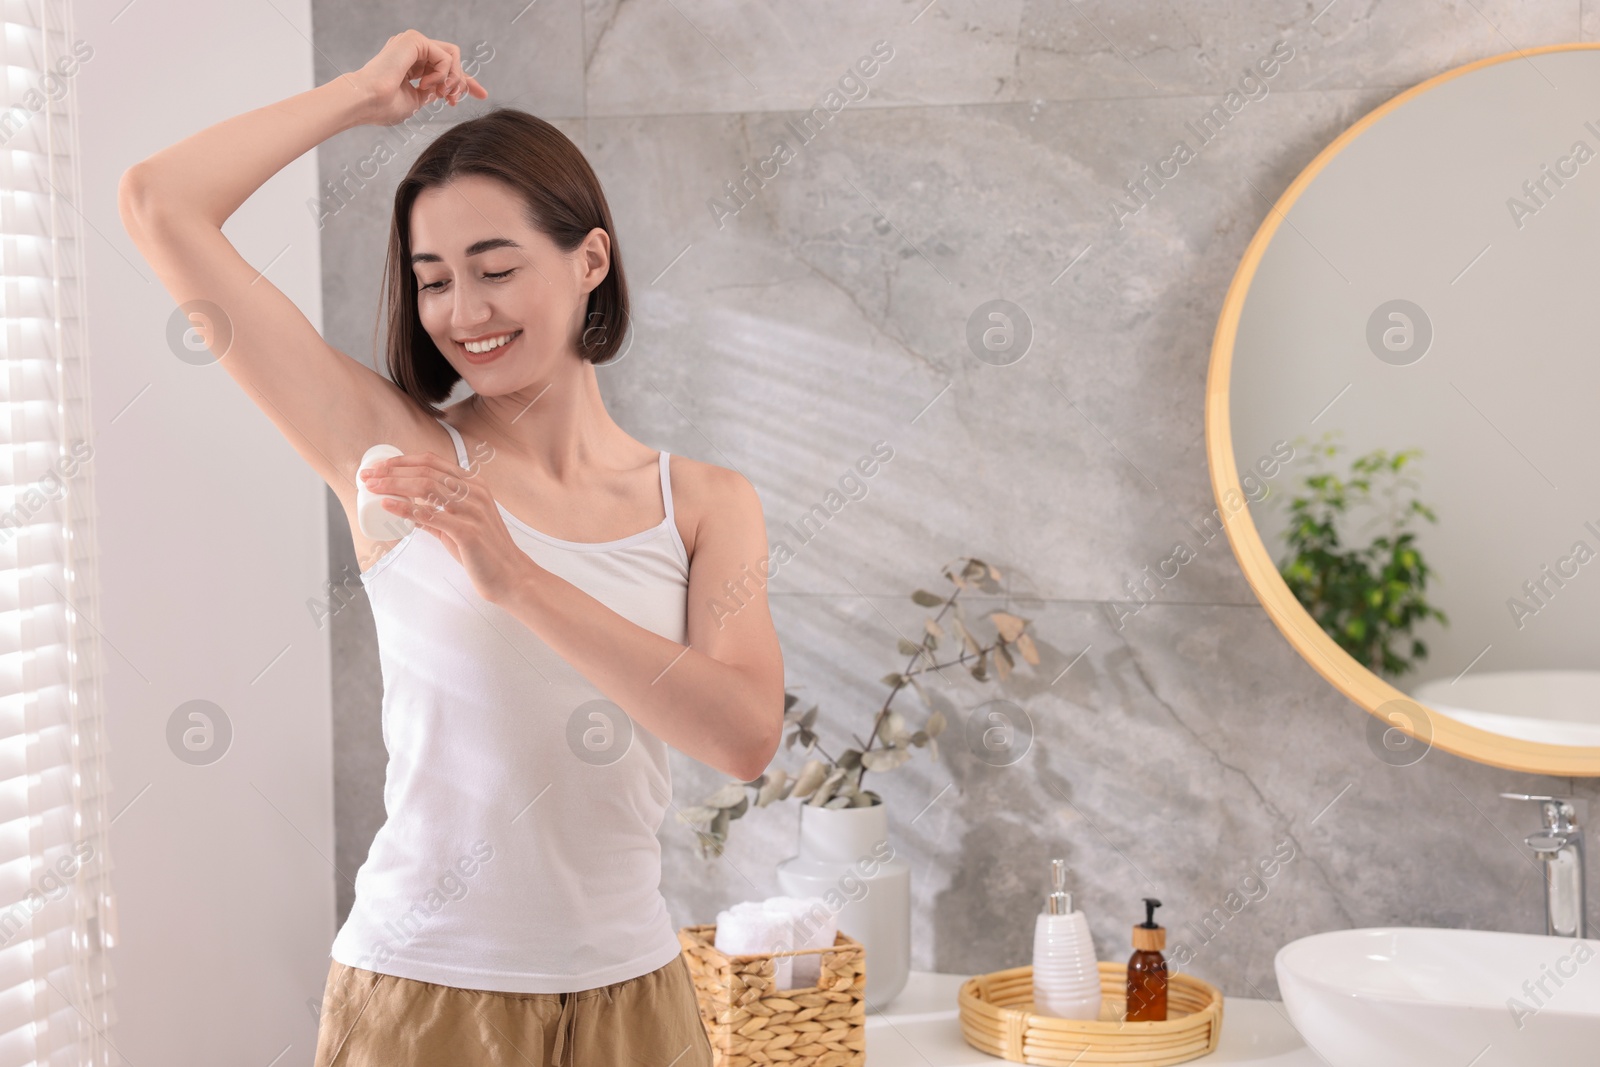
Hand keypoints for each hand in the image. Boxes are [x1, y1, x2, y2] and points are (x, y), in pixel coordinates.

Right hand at [351, 29, 487, 126]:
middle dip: (461, 82)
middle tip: (452, 101)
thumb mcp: (416, 101)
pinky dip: (442, 75)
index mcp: (411, 63)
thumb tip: (447, 91)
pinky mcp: (414, 40)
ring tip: (440, 95)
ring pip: (453, 55)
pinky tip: (426, 85)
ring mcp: (413, 43)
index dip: (465, 81)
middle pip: (453, 59)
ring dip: (453, 78)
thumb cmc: (384, 106)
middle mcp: (412, 49)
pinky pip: (446, 56)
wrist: (367, 101)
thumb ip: (432, 92)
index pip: (444, 67)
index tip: (482, 95)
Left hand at [359, 449, 531, 603]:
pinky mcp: (468, 531)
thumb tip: (407, 510)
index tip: (378, 467)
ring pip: (426, 488)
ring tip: (372, 488)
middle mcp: (474, 492)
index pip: (432, 462)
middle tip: (367, 477)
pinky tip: (389, 506)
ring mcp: (472, 510)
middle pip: (425, 472)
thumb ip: (435, 516)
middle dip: (391, 471)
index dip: (401, 461)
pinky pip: (431, 515)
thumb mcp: (458, 526)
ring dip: (394, 485)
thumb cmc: (484, 551)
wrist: (509, 576)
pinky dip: (406, 508)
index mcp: (473, 485)